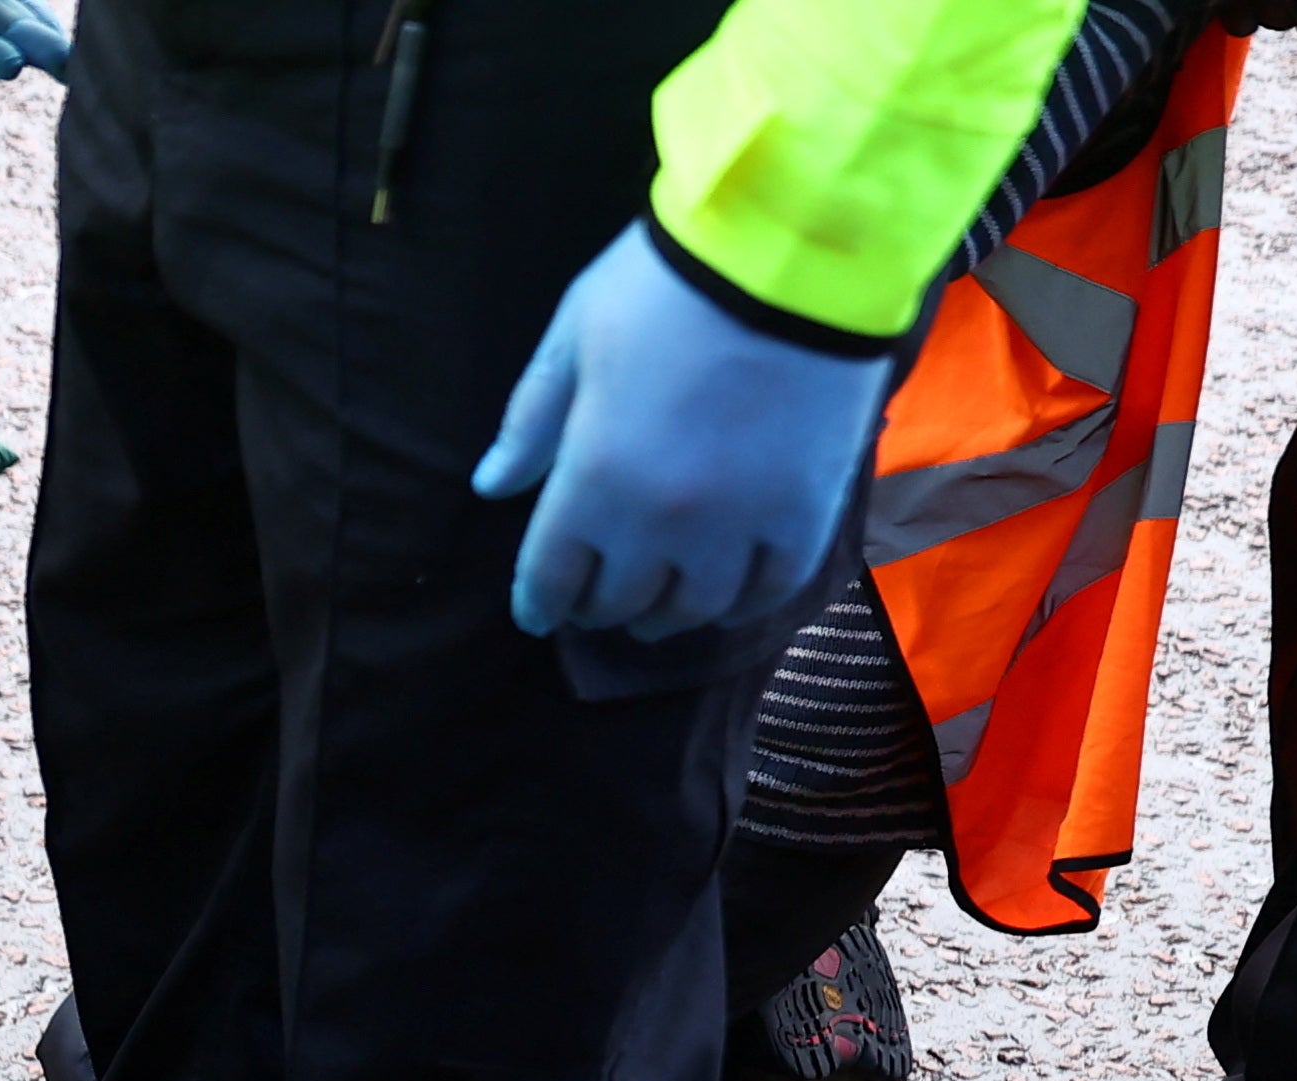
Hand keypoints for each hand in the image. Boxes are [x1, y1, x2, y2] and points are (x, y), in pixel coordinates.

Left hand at [470, 224, 892, 640]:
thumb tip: (491, 486)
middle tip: (595, 600)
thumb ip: (533, 418)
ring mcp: (737, 526)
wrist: (796, 249)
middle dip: (596, 606)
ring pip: (692, 609)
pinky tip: (724, 598)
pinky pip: (767, 591)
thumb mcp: (577, 334)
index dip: (539, 602)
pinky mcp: (805, 515)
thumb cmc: (669, 283)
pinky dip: (740, 605)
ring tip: (656, 607)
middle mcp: (660, 522)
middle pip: (618, 600)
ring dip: (665, 614)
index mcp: (593, 479)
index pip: (550, 576)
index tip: (538, 612)